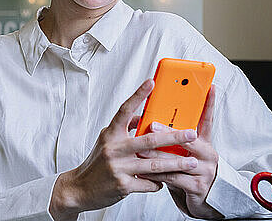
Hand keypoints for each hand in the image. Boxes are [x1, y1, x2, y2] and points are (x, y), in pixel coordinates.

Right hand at [49, 79, 201, 220]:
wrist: (79, 189)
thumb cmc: (96, 163)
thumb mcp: (106, 140)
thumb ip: (124, 128)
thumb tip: (141, 116)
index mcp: (110, 134)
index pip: (124, 110)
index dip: (138, 95)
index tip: (151, 82)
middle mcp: (114, 148)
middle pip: (149, 140)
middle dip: (174, 137)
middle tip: (191, 134)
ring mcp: (118, 167)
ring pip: (154, 164)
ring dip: (175, 163)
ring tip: (191, 162)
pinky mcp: (122, 186)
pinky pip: (148, 183)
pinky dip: (159, 182)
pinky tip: (166, 180)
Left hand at [137, 85, 222, 218]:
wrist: (207, 202)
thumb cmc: (193, 174)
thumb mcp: (188, 155)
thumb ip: (176, 141)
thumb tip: (153, 124)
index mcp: (204, 143)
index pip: (207, 119)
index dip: (209, 103)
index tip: (209, 87)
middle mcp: (208, 154)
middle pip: (188, 138)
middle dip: (168, 131)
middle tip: (152, 124)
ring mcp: (205, 170)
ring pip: (177, 160)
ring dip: (156, 155)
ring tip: (140, 150)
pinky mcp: (197, 187)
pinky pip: (173, 178)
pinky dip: (157, 174)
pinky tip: (145, 171)